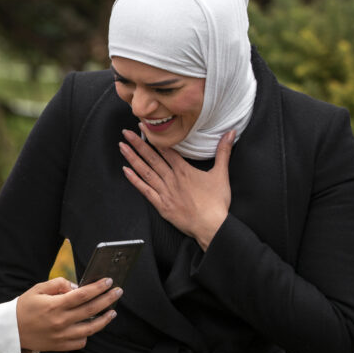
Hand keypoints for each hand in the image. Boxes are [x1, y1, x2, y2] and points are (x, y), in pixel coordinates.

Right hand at [15, 277, 119, 351]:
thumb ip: (57, 284)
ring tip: (112, 311)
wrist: (10, 331)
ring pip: (91, 328)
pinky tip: (90, 326)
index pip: (83, 294)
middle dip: (108, 299)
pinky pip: (81, 341)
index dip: (98, 287)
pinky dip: (88, 333)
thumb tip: (76, 286)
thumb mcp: (37, 289)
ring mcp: (61, 336)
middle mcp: (60, 321)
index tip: (109, 281)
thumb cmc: (24, 307)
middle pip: (91, 309)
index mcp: (54, 305)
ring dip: (104, 319)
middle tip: (118, 291)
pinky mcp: (60, 346)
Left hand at [119, 129, 234, 249]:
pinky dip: (135, 180)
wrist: (211, 226)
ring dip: (133, 158)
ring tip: (122, 147)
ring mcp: (165, 192)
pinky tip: (125, 171)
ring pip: (146, 172)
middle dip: (138, 144)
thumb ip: (224, 152)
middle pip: (152, 158)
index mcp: (184, 170)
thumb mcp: (221, 174)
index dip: (154, 137)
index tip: (144, 127)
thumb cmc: (217, 202)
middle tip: (126, 133)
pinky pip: (145, 190)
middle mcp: (172, 179)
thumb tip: (231, 132)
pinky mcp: (162, 205)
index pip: (166, 150)